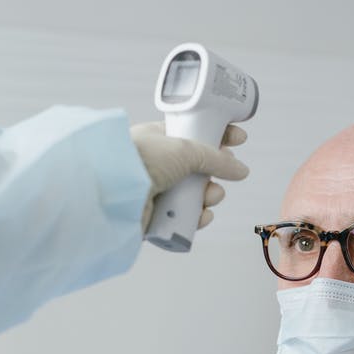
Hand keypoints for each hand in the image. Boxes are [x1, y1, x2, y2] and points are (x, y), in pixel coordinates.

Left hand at [129, 122, 249, 231]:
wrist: (112, 191)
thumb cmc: (141, 159)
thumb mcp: (185, 149)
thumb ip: (216, 158)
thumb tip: (241, 169)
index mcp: (158, 139)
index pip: (193, 134)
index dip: (217, 136)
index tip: (238, 139)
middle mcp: (155, 164)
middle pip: (197, 168)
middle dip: (216, 173)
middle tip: (227, 173)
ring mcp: (154, 191)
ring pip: (192, 195)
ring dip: (208, 197)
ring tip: (210, 198)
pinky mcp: (153, 217)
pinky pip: (182, 218)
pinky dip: (195, 218)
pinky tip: (200, 216)